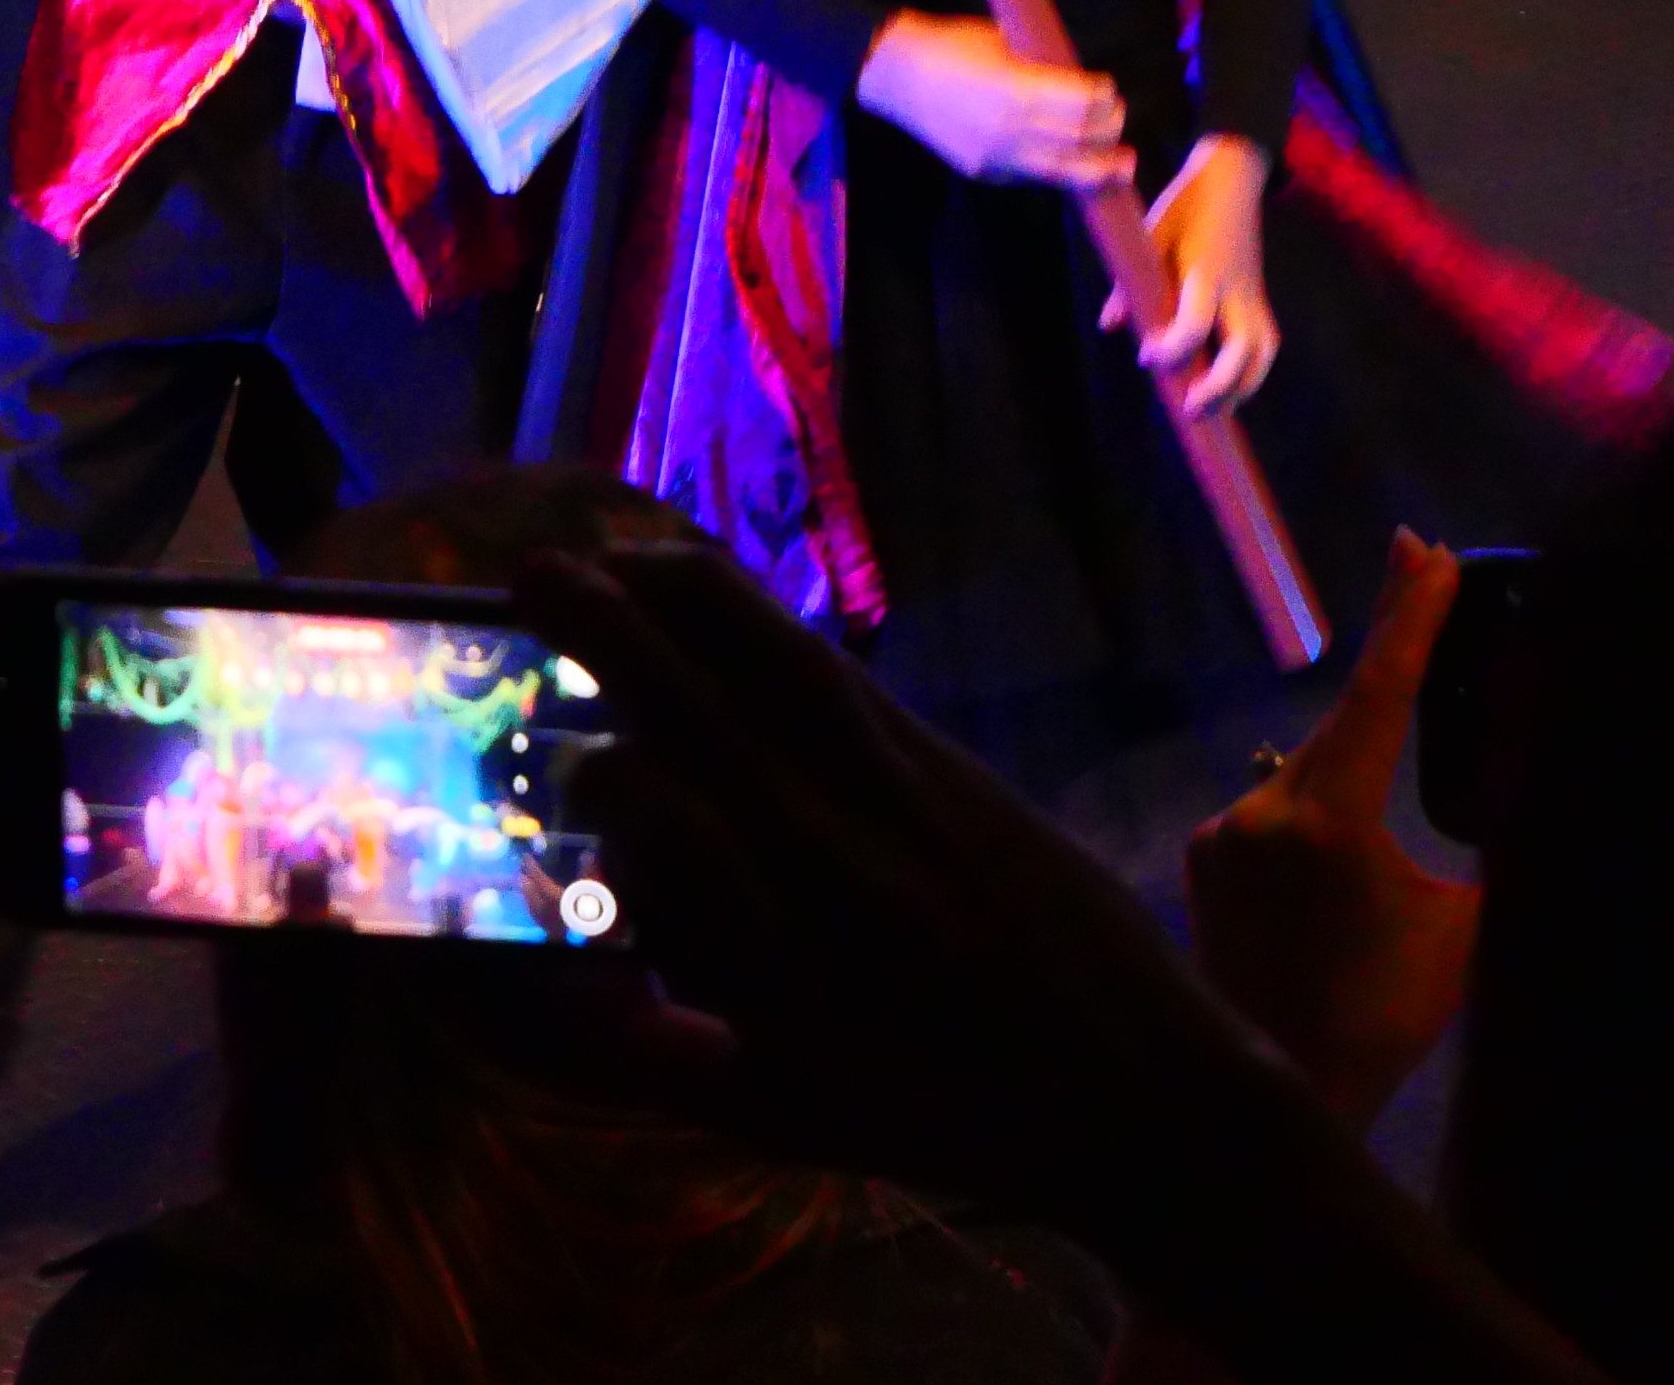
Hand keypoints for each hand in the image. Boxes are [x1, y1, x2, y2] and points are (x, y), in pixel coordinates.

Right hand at [520, 536, 1257, 1217]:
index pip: (666, 819)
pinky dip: (771, 630)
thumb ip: (653, 1061)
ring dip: (694, 599)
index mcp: (793, 951)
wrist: (1141, 1089)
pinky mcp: (955, 764)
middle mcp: (842, 852)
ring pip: (784, 667)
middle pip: (712, 711)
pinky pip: (843, 678)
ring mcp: (907, 793)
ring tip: (619, 554)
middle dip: (612, 630)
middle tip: (532, 570)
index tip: (560, 774)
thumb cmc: (951, 1118)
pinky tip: (725, 607)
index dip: (595, 780)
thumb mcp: (784, 1119)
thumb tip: (538, 999)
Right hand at [856, 13, 1128, 192]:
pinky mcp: (985, 172)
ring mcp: (997, 157)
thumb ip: (1040, 64)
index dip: (1103, 97)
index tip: (1108, 87)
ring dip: (1099, 169)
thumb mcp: (1003, 41)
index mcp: (1017, 91)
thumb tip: (1077, 76)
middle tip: (1118, 116)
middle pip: (1080, 140)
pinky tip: (1075, 163)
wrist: (896, 75)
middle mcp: (1011, 131)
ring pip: (1064, 172)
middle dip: (1108, 130)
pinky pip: (1033, 175)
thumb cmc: (952, 45)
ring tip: (1122, 166)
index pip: (1082, 104)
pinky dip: (1059, 169)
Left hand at [1124, 134, 1277, 410]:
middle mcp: (1235, 288)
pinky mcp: (1258, 298)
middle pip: (1243, 350)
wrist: (1231, 180)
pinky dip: (1250, 371)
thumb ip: (1130, 281)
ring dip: (1242, 387)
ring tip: (1213, 411)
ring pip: (1263, 352)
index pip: (1194, 324)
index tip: (1146, 357)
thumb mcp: (1150, 234)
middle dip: (1220, 387)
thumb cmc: (1184, 207)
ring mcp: (1252, 294)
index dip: (1172, 349)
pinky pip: (1264, 343)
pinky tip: (1227, 390)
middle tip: (1191, 410)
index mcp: (1204, 270)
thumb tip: (1109, 325)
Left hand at [1182, 535, 1478, 1126]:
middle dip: (1388, 647)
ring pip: (1310, 769)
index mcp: (1334, 820)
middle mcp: (1266, 808)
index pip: (1381, 694)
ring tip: (1386, 820)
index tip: (1424, 551)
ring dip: (1353, 768)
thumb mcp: (1462, 928)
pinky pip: (1273, 811)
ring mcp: (1224, 829)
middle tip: (1414, 558)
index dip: (1408, 617)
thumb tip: (1525, 780)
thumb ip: (1483, 844)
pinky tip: (1334, 868)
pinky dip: (1312, 816)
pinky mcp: (1204, 854)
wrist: (1284, 1084)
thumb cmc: (1387, 1015)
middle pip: (1343, 716)